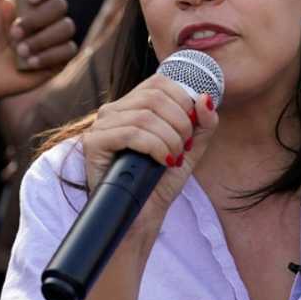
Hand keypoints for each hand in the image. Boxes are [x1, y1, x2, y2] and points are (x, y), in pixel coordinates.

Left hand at [0, 0, 76, 113]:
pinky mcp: (58, 58)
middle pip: (61, 4)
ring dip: (40, 40)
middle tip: (14, 33)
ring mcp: (53, 36)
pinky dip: (48, 56)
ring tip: (19, 51)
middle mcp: (46, 13)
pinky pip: (68, 50)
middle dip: (36, 20)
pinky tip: (29, 63)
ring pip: (66, 27)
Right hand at [82, 76, 217, 235]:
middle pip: (154, 96)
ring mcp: (102, 125)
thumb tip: (206, 98)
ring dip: (169, 138)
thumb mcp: (190, 148)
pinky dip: (154, 146)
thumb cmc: (161, 181)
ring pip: (144, 116)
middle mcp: (115, 110)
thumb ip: (202, 123)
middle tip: (185, 147)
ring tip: (174, 158)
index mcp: (134, 105)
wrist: (142, 217)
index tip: (193, 127)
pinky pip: (130, 133)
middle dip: (180, 121)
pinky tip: (162, 161)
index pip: (159, 82)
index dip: (183, 99)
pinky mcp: (94, 143)